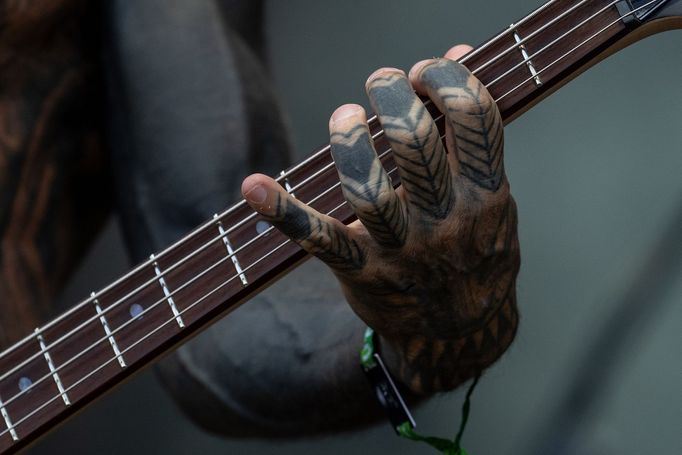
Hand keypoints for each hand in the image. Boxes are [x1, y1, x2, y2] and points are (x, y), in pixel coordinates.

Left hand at [241, 45, 518, 393]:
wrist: (462, 332)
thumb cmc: (475, 250)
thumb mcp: (491, 192)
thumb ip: (472, 126)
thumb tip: (461, 49)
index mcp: (486, 196)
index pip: (474, 118)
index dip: (447, 77)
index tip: (425, 70)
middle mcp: (446, 223)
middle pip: (415, 144)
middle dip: (393, 96)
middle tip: (381, 81)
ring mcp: (403, 251)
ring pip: (367, 190)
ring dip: (349, 140)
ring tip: (346, 114)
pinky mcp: (362, 272)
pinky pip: (319, 241)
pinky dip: (282, 213)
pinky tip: (253, 185)